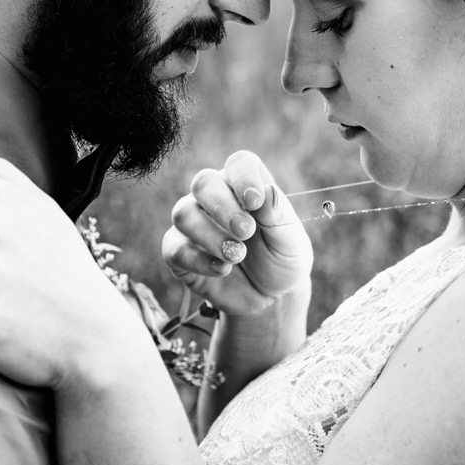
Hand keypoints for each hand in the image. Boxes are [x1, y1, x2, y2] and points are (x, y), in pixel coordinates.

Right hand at [162, 150, 312, 317]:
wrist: (270, 300)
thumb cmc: (282, 260)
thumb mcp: (291, 241)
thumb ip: (278, 216)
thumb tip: (265, 192)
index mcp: (247, 186)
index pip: (239, 164)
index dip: (244, 177)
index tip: (255, 202)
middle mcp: (216, 198)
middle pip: (204, 183)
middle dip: (223, 207)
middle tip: (246, 232)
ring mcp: (194, 223)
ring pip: (184, 214)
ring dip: (211, 235)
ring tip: (237, 256)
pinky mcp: (179, 252)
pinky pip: (174, 247)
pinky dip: (197, 260)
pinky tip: (221, 270)